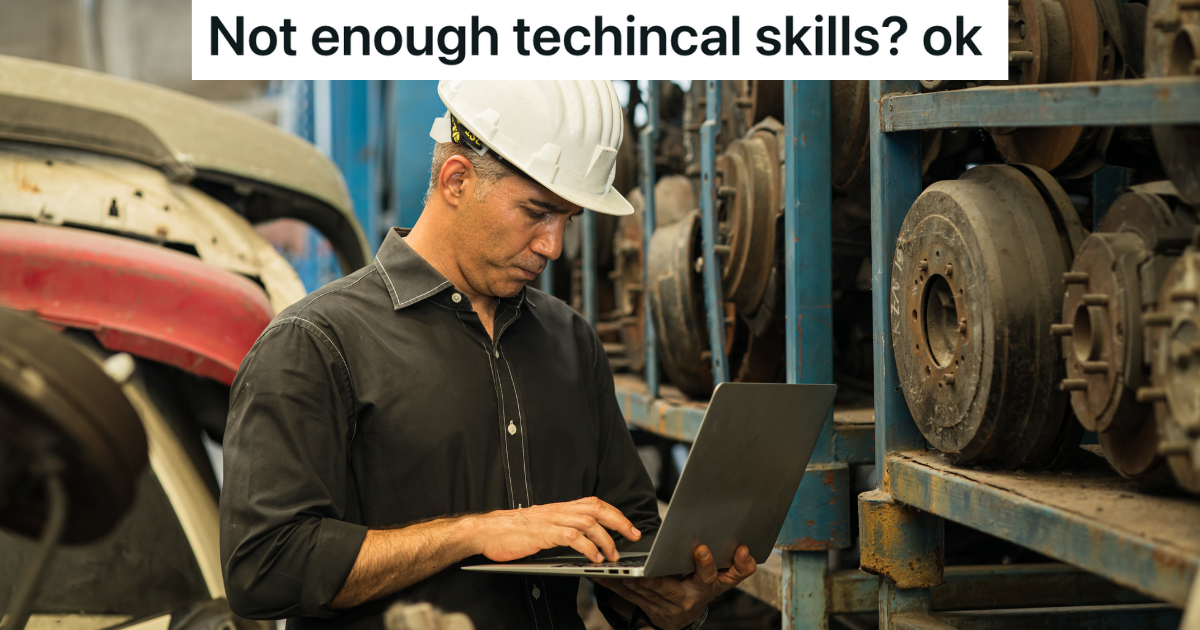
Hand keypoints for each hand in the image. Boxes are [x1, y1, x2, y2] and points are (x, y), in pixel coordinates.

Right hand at [467, 497, 640, 562]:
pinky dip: (587, 548)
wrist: (486, 531)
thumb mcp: (541, 526)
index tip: (629, 526)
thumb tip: (582, 540)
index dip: (615, 513)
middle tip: (634, 535)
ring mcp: (551, 520)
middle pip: (597, 509)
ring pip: (588, 523)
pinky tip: (594, 558)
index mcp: (559, 508)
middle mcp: (558, 510)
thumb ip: (560, 529)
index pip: (594, 503)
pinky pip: (572, 538)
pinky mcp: (543, 533)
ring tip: (613, 555)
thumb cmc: (511, 532)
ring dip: (606, 540)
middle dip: (620, 521)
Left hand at [593, 544, 755, 629]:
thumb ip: (740, 567)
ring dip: (630, 581)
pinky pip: (626, 595)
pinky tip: (599, 575)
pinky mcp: (644, 605)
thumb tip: (746, 549)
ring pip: (644, 593)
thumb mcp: (726, 580)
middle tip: (646, 572)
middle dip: (656, 580)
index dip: (705, 563)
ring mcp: (663, 605)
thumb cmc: (705, 589)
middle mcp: (683, 598)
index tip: (701, 549)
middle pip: (669, 588)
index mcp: (704, 588)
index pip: (707, 575)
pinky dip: (612, 584)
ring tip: (619, 570)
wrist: (685, 617)